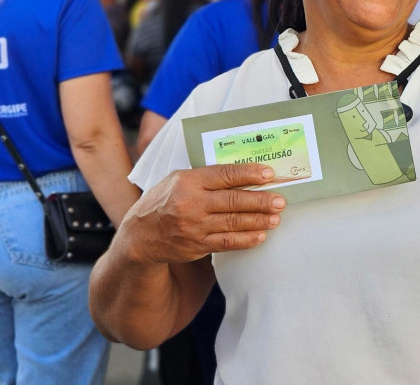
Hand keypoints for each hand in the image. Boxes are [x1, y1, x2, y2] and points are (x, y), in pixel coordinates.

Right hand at [119, 164, 285, 264]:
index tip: (269, 174)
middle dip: (261, 200)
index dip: (249, 173)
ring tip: (276, 217)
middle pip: (233, 200)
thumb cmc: (163, 201)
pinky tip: (260, 235)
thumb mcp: (178, 180)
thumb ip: (205, 177)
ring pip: (233, 222)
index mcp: (188, 181)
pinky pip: (226, 242)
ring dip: (258, 220)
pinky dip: (246, 239)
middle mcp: (191, 203)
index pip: (225, 175)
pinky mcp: (196, 246)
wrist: (139, 236)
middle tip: (280, 200)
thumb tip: (242, 174)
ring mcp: (194, 227)